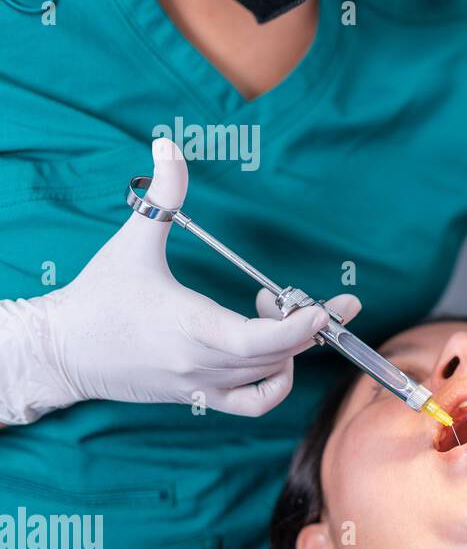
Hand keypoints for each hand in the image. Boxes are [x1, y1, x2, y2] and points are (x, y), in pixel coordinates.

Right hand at [0, 138, 358, 421]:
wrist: (61, 351)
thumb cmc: (98, 296)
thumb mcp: (133, 241)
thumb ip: (163, 194)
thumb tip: (168, 145)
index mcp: (192, 325)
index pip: (260, 340)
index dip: (299, 327)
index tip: (321, 307)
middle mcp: (203, 362)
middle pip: (278, 354)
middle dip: (309, 326)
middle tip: (323, 300)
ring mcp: (204, 384)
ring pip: (270, 374)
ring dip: (290, 346)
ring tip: (274, 310)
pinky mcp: (201, 397)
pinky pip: (254, 404)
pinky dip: (276, 383)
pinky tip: (272, 355)